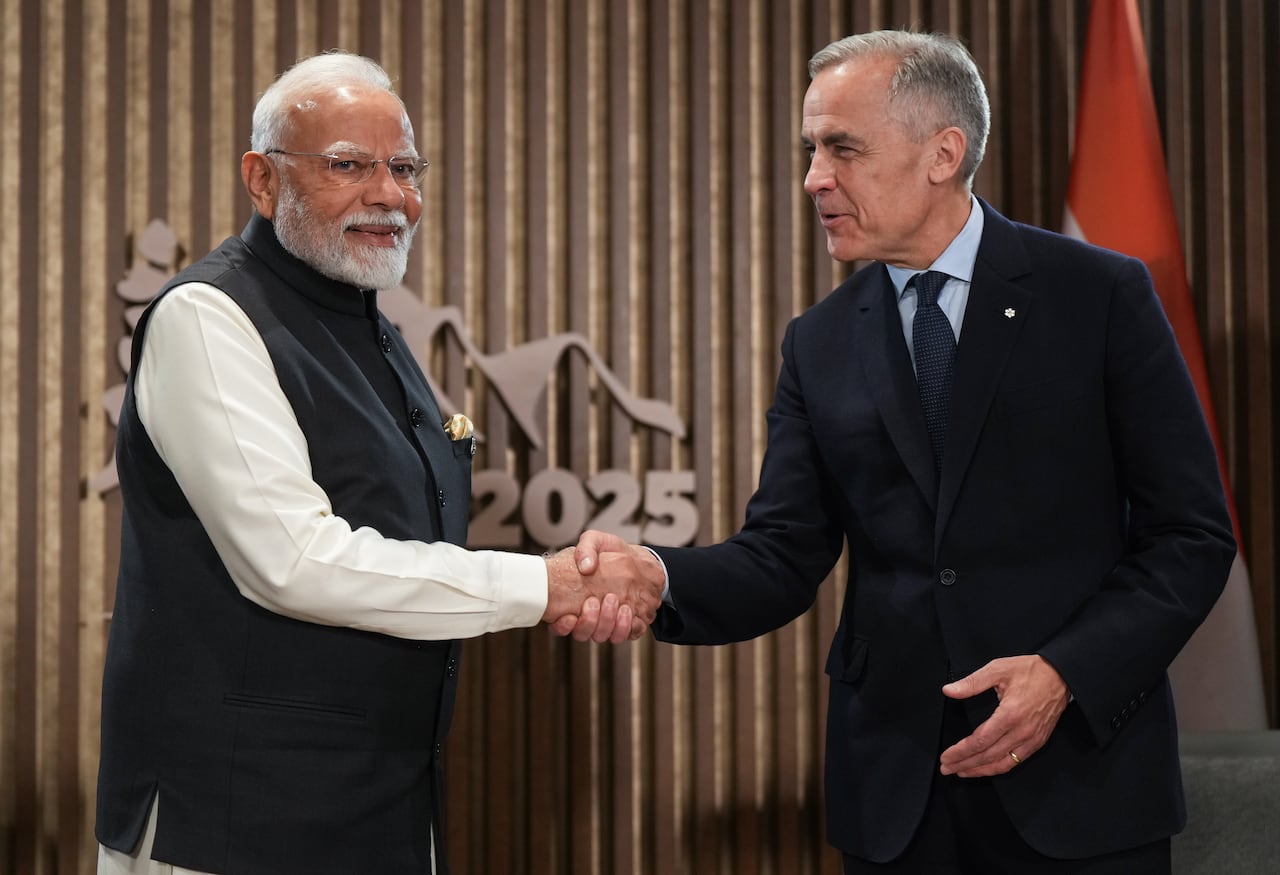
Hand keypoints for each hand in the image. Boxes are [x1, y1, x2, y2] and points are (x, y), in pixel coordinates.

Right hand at [541, 531, 662, 642]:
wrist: (638, 559)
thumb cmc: (612, 552)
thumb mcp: (596, 541)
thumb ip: (586, 548)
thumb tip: (585, 566)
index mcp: (573, 599)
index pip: (560, 623)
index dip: (562, 626)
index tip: (570, 616)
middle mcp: (588, 615)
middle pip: (582, 633)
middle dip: (589, 621)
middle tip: (595, 602)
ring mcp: (607, 622)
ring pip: (603, 636)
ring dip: (609, 623)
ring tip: (618, 605)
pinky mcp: (627, 625)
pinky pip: (626, 635)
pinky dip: (627, 627)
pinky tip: (628, 613)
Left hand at [937, 655, 1069, 777]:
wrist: (1061, 675)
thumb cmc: (1030, 670)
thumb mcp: (998, 669)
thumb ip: (972, 682)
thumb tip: (948, 690)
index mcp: (1010, 714)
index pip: (979, 741)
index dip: (961, 751)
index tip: (945, 757)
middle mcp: (1021, 731)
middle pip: (988, 755)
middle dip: (965, 764)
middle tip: (947, 768)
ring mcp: (1032, 739)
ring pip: (1002, 763)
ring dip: (980, 770)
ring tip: (962, 772)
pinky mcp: (1038, 742)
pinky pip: (1016, 761)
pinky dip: (998, 767)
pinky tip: (986, 768)